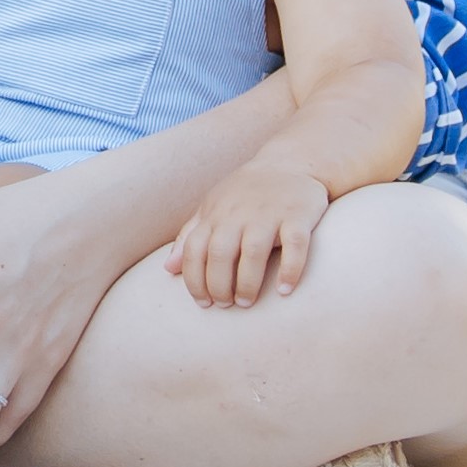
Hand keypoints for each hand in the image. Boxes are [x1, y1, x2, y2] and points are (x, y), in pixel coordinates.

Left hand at [166, 155, 331, 306]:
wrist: (291, 161)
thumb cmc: (246, 192)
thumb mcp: (213, 207)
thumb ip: (190, 236)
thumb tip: (168, 269)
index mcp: (216, 214)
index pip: (194, 250)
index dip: (195, 281)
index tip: (204, 303)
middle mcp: (239, 213)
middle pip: (220, 253)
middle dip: (219, 285)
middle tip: (227, 305)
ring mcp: (269, 213)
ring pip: (254, 251)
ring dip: (248, 283)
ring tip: (247, 302)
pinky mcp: (298, 215)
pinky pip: (294, 245)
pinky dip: (290, 269)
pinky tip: (284, 290)